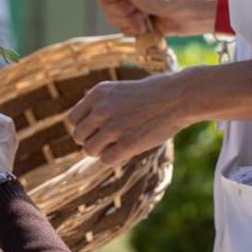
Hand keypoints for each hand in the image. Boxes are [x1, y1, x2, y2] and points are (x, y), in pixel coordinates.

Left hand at [67, 74, 190, 165]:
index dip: (84, 128)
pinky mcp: (127, 143)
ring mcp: (113, 127)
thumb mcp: (119, 91)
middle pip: (78, 136)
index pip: (72, 120)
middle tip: (108, 139)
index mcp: (97, 94)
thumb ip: (100, 105)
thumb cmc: (152, 94)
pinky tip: (127, 150)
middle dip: (91, 140)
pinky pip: (106, 160)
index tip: (97, 129)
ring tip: (117, 145)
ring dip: (101, 151)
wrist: (180, 96)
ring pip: (89, 150)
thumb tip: (81, 126)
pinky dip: (114, 158)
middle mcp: (101, 109)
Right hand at [77, 0, 214, 36]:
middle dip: (121, 12)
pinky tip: (145, 25)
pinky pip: (122, 26)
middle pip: (105, 4)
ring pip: (113, 17)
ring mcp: (132, 2)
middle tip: (138, 9)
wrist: (190, 14)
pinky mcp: (137, 17)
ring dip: (128, 21)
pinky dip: (132, 28)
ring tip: (145, 18)